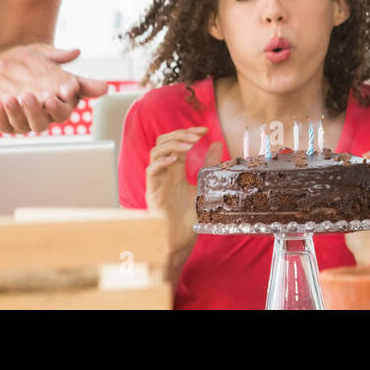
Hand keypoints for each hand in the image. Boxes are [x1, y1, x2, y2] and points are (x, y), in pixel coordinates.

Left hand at [0, 43, 109, 134]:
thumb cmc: (24, 63)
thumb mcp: (41, 54)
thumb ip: (59, 56)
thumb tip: (76, 52)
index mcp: (56, 101)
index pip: (65, 110)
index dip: (61, 106)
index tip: (57, 96)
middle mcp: (42, 114)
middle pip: (45, 122)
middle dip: (36, 111)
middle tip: (29, 97)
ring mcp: (24, 121)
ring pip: (24, 126)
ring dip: (17, 113)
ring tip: (9, 98)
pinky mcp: (7, 123)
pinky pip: (4, 125)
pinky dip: (1, 116)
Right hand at [145, 127, 223, 254]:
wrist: (181, 239)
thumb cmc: (190, 216)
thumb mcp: (204, 185)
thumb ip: (209, 165)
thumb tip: (218, 143)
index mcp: (175, 169)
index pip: (177, 142)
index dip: (188, 132)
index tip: (205, 130)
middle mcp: (165, 172)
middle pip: (163, 142)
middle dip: (179, 135)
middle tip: (197, 136)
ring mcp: (158, 180)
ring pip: (155, 152)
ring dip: (171, 145)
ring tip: (188, 145)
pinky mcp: (152, 191)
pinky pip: (151, 171)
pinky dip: (161, 161)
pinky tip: (174, 160)